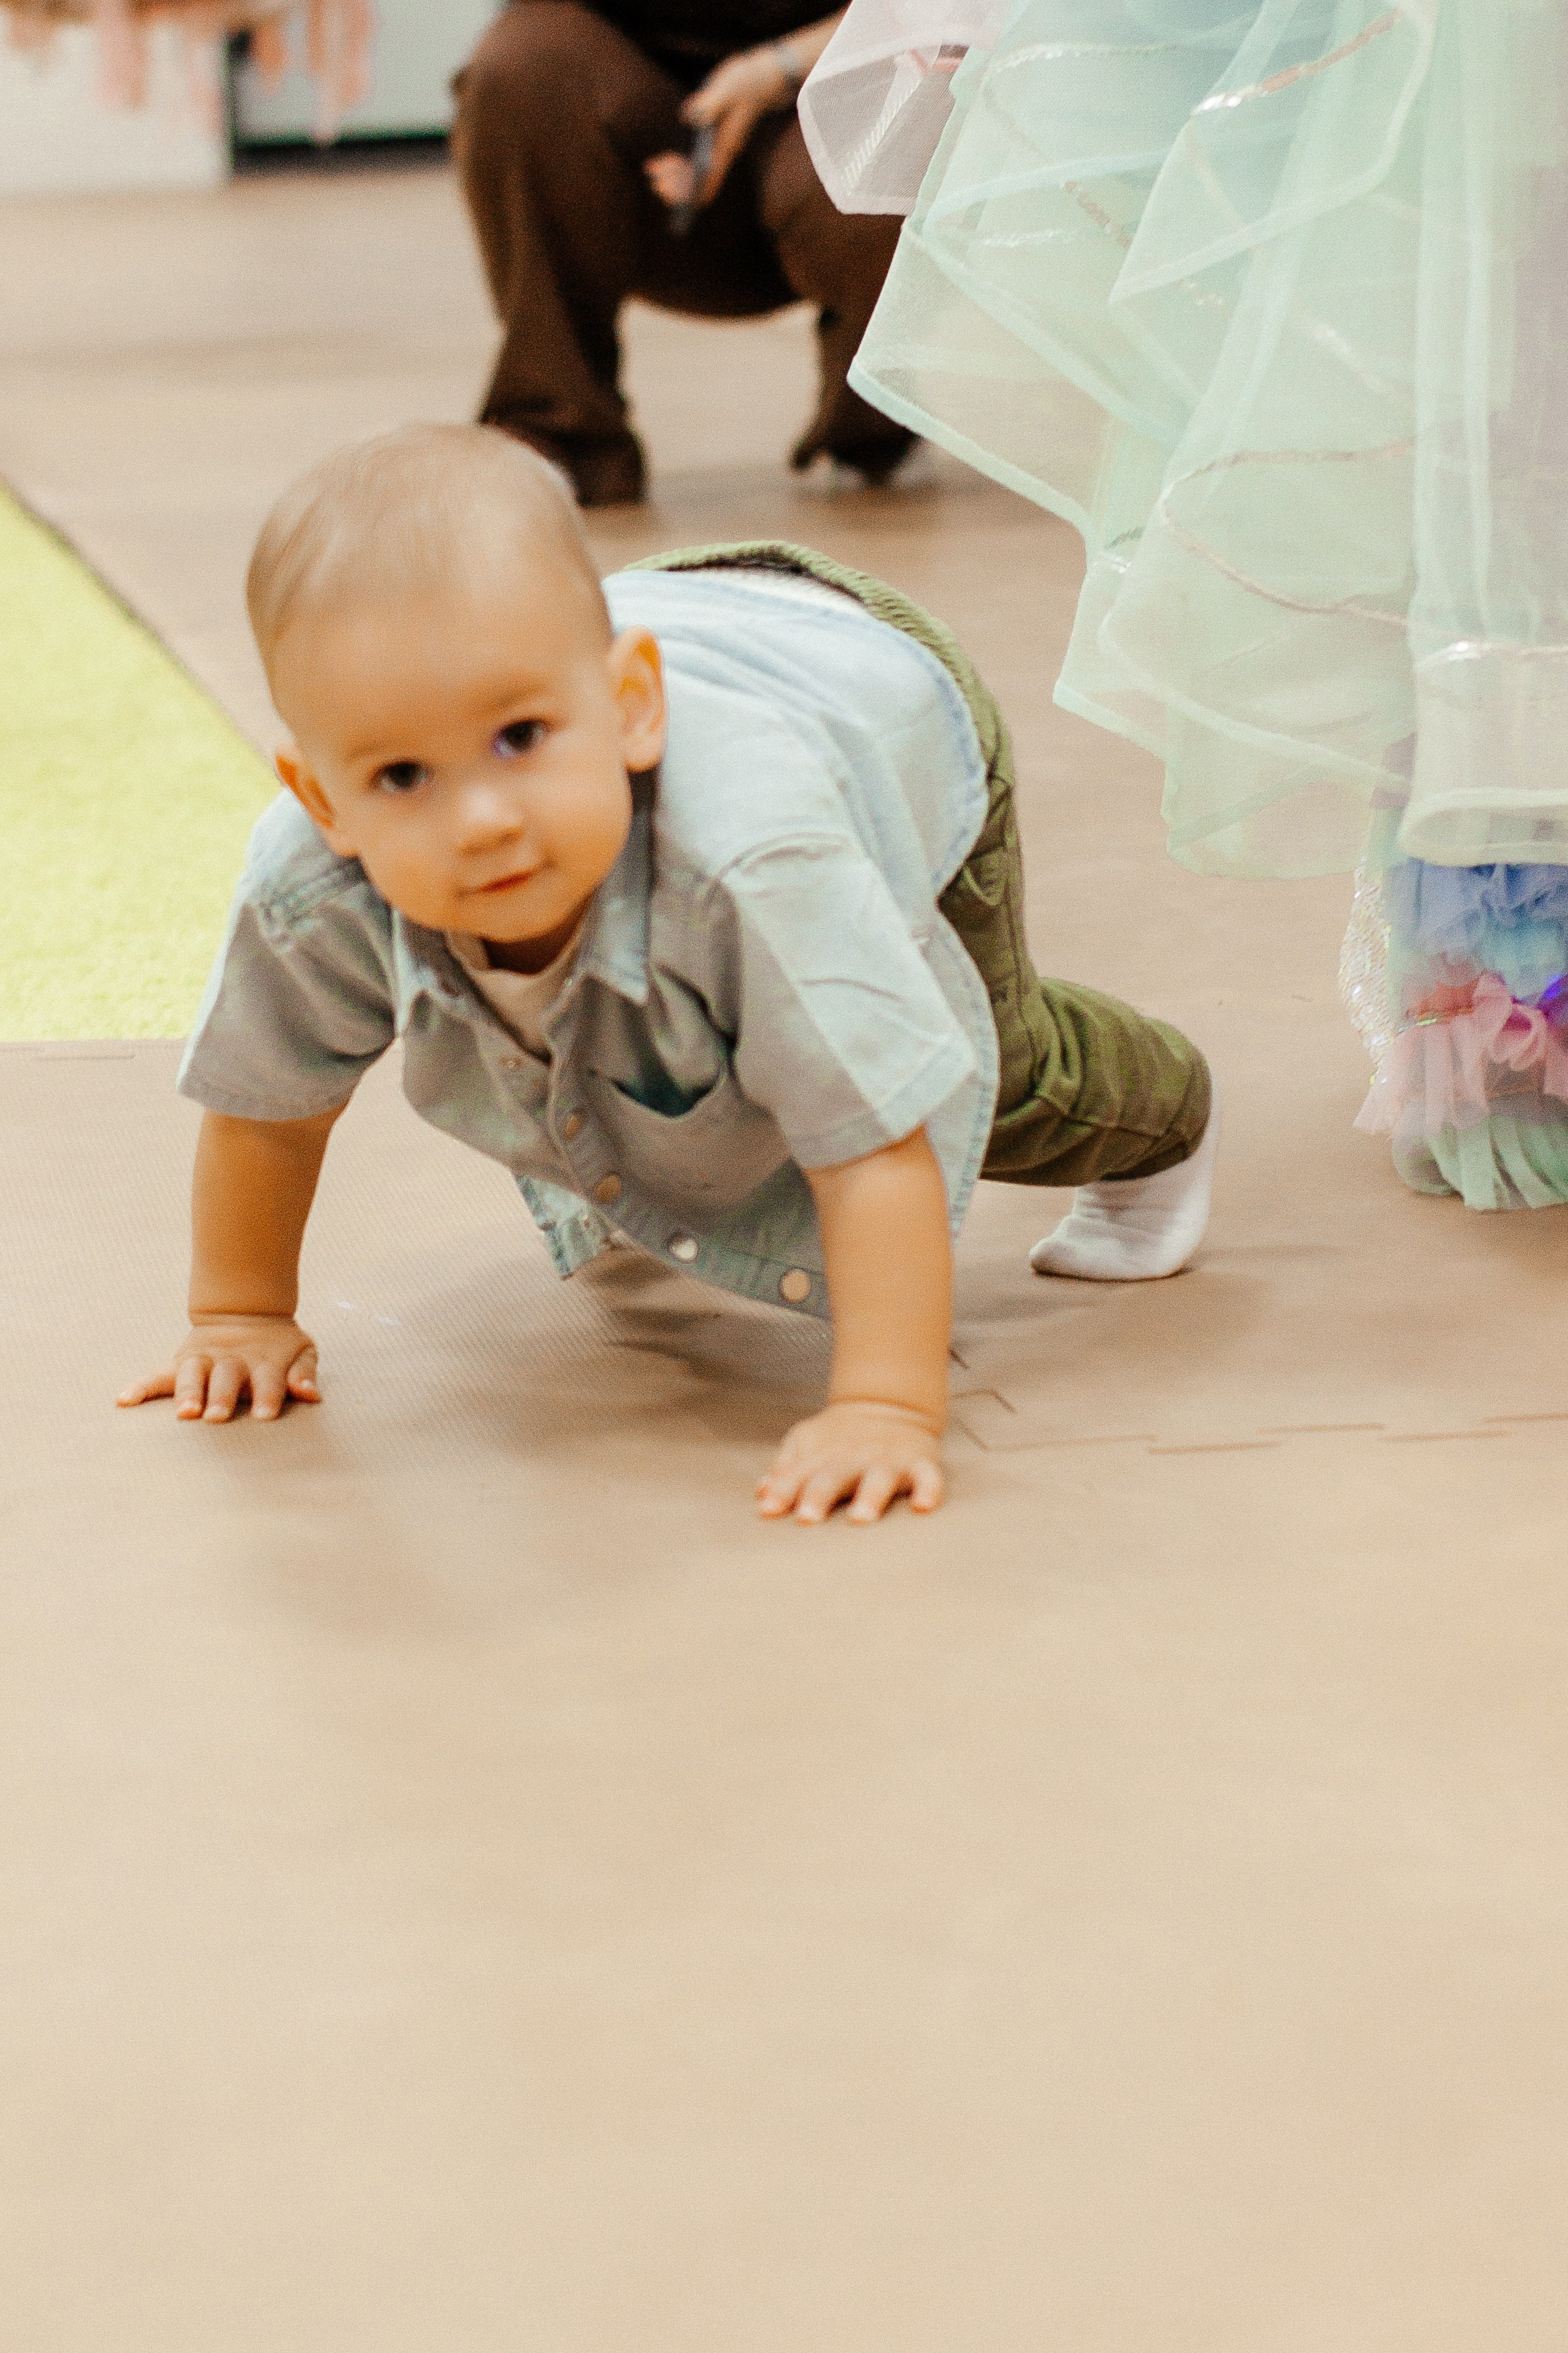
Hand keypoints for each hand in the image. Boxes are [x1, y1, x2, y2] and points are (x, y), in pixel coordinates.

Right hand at [118, 1315, 319, 1423]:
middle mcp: (232, 1361)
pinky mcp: (183, 1361)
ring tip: (183, 1412)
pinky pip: (158, 1375)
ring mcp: (205, 1360)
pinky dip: (141, 1386)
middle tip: (216, 1417)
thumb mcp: (301, 1351)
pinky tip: (124, 1400)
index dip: (268, 1395)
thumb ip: (305, 1372)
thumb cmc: (279, 1346)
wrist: (249, 1313)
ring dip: (187, 1392)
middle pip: (226, 1379)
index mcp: (264, 1361)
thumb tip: (311, 1394)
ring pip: (193, 1375)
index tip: (265, 1415)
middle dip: (221, 1398)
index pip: (268, 1379)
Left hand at [644, 45, 792, 214]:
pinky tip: (661, 161)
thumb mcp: (727, 88)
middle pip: (698, 189)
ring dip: (672, 181)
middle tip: (653, 177)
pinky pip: (693, 168)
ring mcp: (716, 152)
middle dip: (674, 188)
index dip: (685, 192)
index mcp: (724, 150)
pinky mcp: (712, 144)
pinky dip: (675, 169)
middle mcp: (720, 156)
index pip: (705, 186)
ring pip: (694, 181)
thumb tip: (690, 115)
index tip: (666, 182)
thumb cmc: (747, 82)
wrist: (763, 78)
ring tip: (652, 169)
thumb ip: (710, 102)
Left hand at [757, 1399, 944, 1524]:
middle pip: (834, 1476)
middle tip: (806, 1519)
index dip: (783, 1491)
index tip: (768, 1512)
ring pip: (878, 1478)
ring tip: (860, 1518)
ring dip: (869, 1497)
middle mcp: (853, 1457)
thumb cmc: (839, 1438)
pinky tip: (923, 1507)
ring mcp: (887, 1459)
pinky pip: (928, 1477)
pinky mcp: (920, 1462)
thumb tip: (761, 1494)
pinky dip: (928, 1490)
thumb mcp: (807, 1444)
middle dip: (820, 1496)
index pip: (799, 1474)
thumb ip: (785, 1470)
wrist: (888, 1403)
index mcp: (823, 1455)